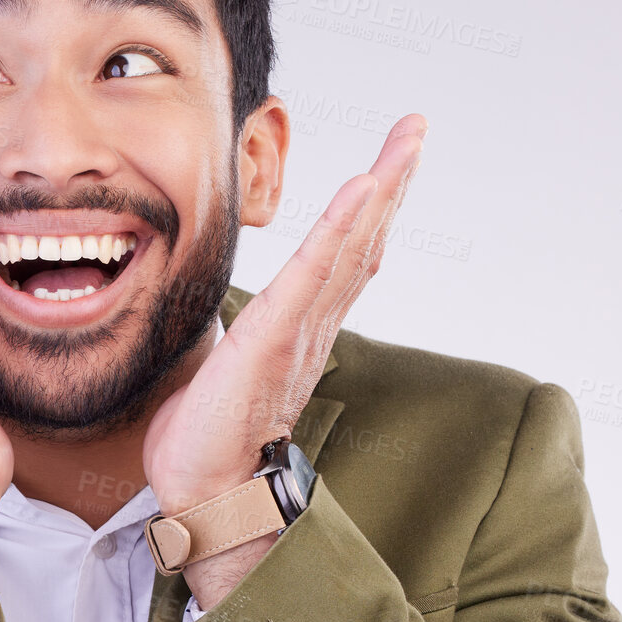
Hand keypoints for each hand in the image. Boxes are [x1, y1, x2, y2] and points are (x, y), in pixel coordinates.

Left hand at [142, 114, 427, 519]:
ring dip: (382, 187)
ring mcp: (299, 329)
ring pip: (351, 245)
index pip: (340, 258)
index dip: (365, 211)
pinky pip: (315, 272)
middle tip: (416, 129)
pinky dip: (341, 227)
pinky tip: (364, 187)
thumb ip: (240, 341)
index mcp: (297, 330)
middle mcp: (311, 325)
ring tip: (409, 139)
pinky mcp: (276, 336)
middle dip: (392, 181)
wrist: (206, 492)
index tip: (385, 167)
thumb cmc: (207, 441)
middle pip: (362, 240)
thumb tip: (228, 329)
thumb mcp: (225, 369)